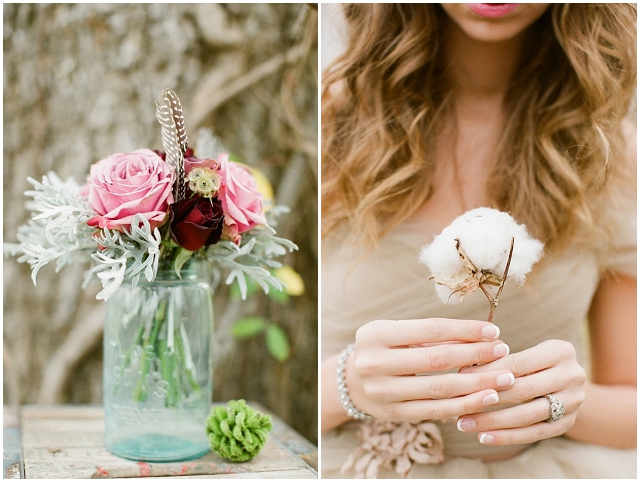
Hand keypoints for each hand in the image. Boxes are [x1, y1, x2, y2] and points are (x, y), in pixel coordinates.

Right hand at [346, 318, 513, 421]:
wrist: (354, 381)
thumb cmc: (385, 349)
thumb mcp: (398, 333)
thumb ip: (432, 336)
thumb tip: (481, 337)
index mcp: (375, 334)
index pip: (429, 329)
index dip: (464, 330)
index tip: (493, 330)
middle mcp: (374, 363)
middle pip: (436, 359)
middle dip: (475, 354)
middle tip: (503, 351)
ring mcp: (382, 391)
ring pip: (439, 388)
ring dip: (477, 383)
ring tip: (504, 377)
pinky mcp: (394, 413)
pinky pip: (436, 410)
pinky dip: (464, 405)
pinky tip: (487, 398)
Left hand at [456, 339, 586, 444]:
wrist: (567, 381)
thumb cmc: (533, 361)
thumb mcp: (525, 351)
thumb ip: (499, 356)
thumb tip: (463, 367)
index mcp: (561, 351)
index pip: (518, 363)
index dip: (488, 370)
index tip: (460, 377)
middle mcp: (573, 376)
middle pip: (523, 390)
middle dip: (487, 398)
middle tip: (458, 404)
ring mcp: (574, 403)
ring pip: (528, 415)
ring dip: (493, 421)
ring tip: (465, 424)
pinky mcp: (568, 424)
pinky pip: (534, 433)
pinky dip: (507, 436)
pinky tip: (484, 437)